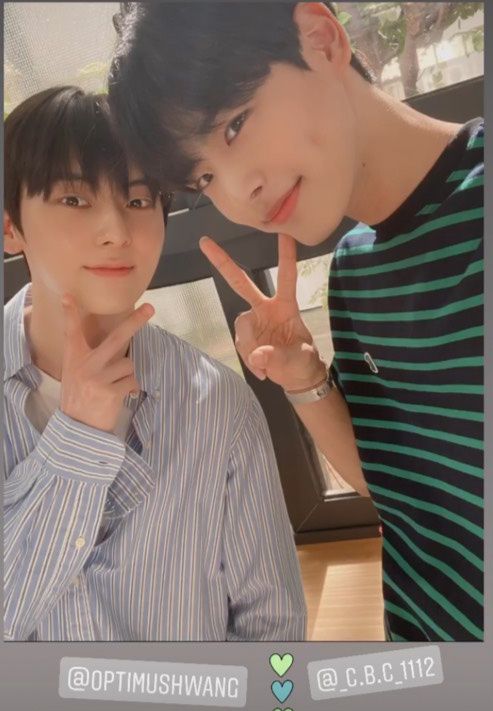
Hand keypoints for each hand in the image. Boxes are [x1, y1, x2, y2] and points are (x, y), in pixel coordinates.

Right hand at [60, 295, 153, 431]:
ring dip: (126, 375)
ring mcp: (98, 378)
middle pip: (116, 338)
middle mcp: (85, 365)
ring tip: (113, 386)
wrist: (78, 428)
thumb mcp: (76, 373)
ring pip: (129, 365)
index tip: (69, 296)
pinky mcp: (110, 392)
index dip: (70, 313)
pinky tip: (119, 397)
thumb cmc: (81, 396)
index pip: (72, 331)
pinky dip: (130, 389)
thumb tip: (118, 342)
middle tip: (150, 308)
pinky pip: (132, 381)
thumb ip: (89, 356)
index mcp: (74, 358)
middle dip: (135, 322)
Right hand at [200, 233, 326, 391]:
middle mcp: (266, 308)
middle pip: (241, 283)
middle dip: (223, 262)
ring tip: (265, 366)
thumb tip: (257, 355)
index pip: (287, 276)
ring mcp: (254, 322)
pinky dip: (250, 360)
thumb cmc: (303, 361)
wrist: (296, 377)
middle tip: (205, 242)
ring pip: (241, 327)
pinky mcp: (247, 337)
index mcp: (286, 305)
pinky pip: (241, 344)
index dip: (286, 255)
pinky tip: (262, 370)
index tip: (285, 232)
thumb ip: (279, 357)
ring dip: (250, 347)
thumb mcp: (299, 359)